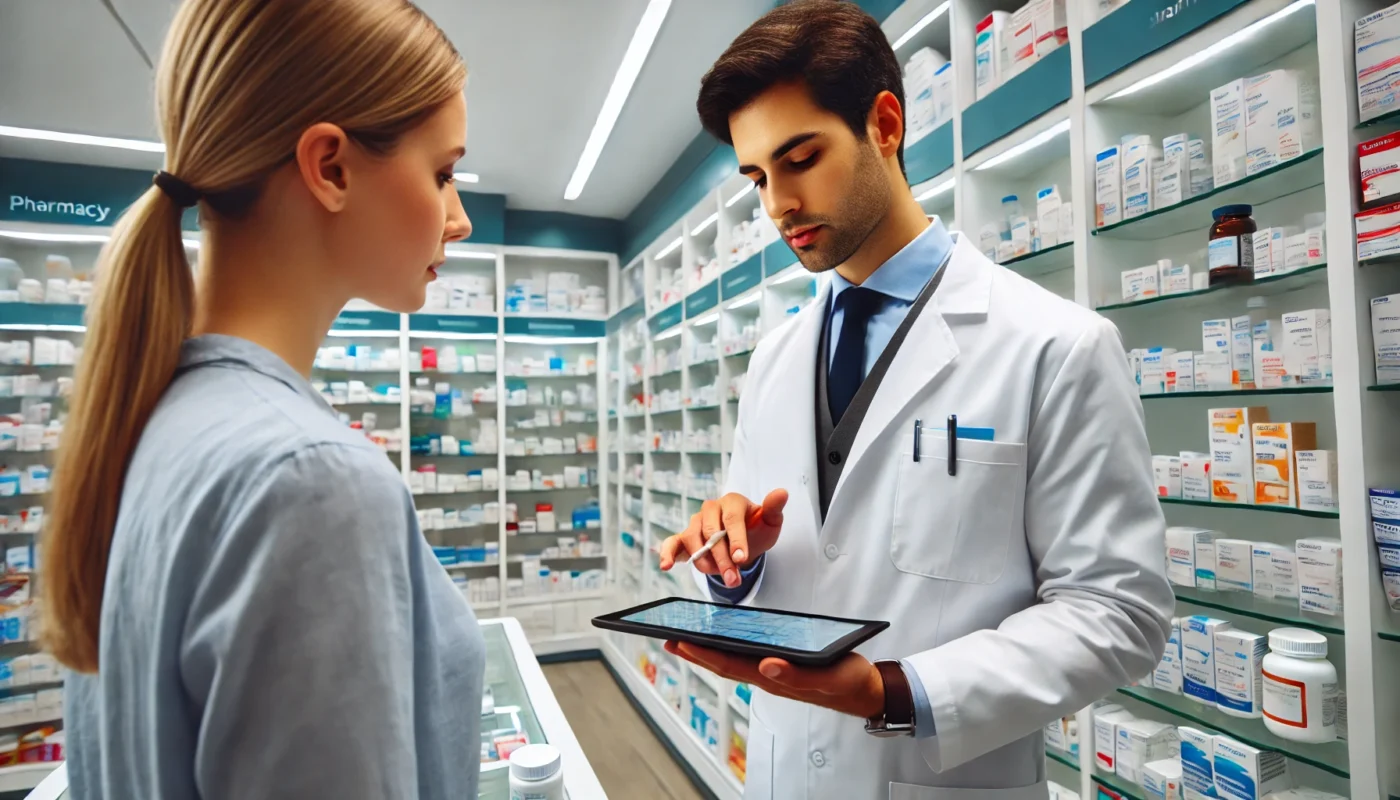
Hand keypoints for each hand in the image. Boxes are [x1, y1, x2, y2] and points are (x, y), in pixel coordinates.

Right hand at [658, 489, 787, 587]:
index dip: (736, 539)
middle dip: (723, 559)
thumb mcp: (770, 521)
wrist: (744, 540)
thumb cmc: (757, 528)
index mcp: (731, 501)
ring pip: (693, 540)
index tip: (741, 558)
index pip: (731, 519)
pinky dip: (667, 553)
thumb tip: (782, 492)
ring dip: (704, 562)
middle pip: (711, 533)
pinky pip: (672, 543)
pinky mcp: (684, 537)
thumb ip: (774, 508)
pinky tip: (666, 565)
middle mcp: (710, 509)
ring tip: (719, 578)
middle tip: (734, 579)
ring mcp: (695, 522)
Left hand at [664, 640, 884, 718]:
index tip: (679, 642)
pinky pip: (749, 657)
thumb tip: (766, 665)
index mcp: (775, 677)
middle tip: (669, 639)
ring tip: (687, 639)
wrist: (866, 690)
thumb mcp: (828, 677)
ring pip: (734, 661)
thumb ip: (798, 674)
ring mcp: (775, 672)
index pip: (730, 664)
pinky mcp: (784, 665)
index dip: (703, 654)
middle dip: (696, 652)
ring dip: (708, 651)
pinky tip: (724, 641)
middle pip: (725, 663)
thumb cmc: (847, 683)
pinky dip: (730, 648)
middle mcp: (769, 676)